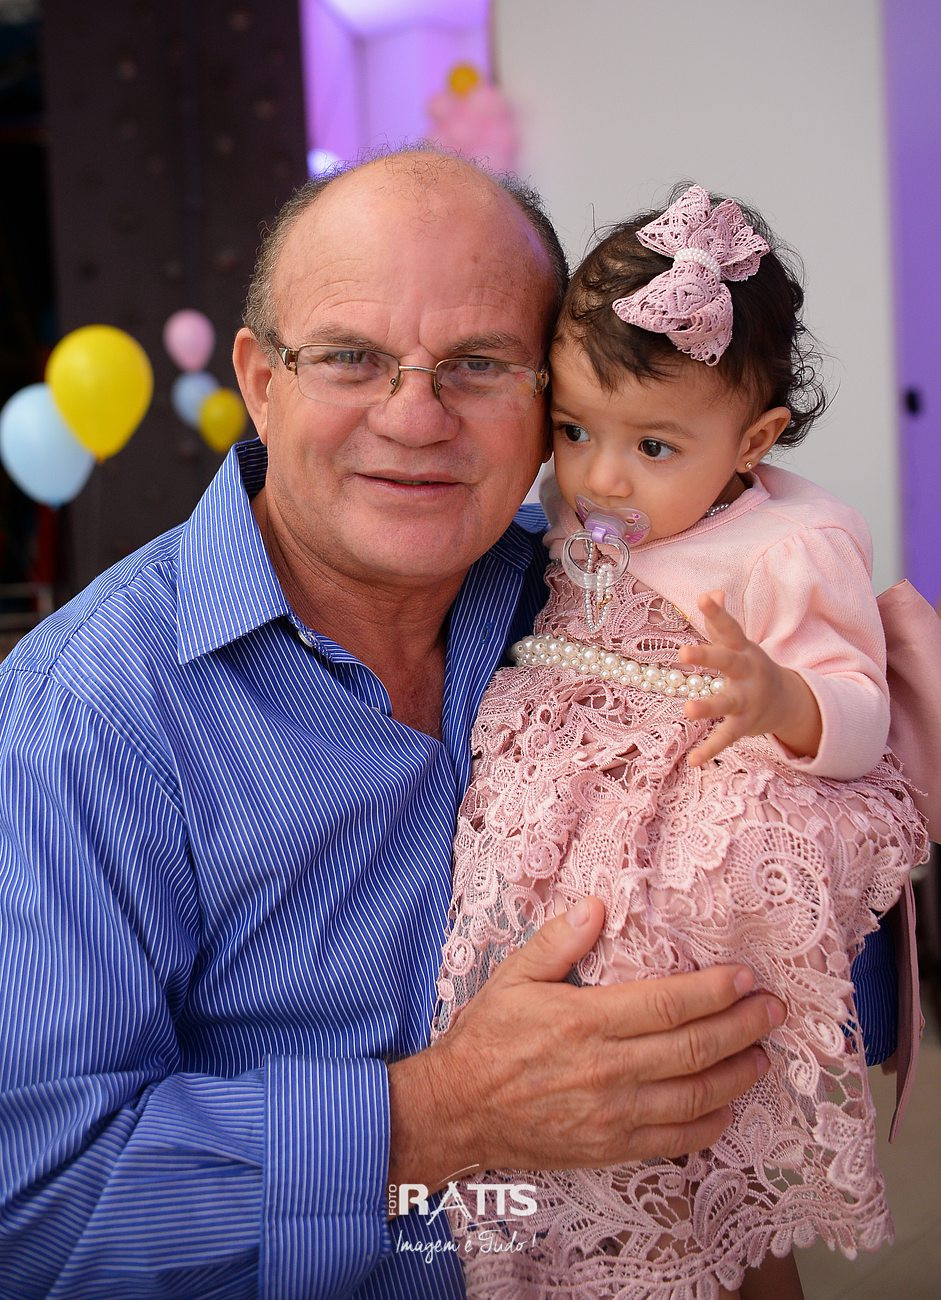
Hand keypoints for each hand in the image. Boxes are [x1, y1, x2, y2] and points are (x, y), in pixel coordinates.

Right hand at [387, 897, 783, 1194]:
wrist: (459, 1111)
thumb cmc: (488, 1038)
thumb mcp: (514, 977)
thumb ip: (558, 941)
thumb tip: (597, 906)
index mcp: (585, 1021)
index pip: (667, 1004)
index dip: (714, 991)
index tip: (745, 978)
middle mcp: (606, 1069)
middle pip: (693, 1048)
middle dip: (743, 1027)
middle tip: (773, 1011)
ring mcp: (612, 1115)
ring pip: (693, 1096)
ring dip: (736, 1075)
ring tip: (762, 1055)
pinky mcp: (611, 1148)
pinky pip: (674, 1140)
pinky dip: (708, 1125)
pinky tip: (726, 1107)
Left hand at [678, 590, 821, 765]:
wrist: (787, 701)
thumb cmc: (751, 666)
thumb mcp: (740, 644)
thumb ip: (720, 622)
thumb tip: (711, 591)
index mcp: (743, 650)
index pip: (729, 628)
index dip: (717, 613)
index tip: (704, 597)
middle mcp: (747, 673)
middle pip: (728, 662)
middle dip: (708, 656)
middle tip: (683, 652)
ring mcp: (747, 700)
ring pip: (728, 702)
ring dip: (709, 706)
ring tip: (687, 709)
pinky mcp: (744, 725)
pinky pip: (726, 738)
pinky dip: (710, 749)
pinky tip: (692, 761)